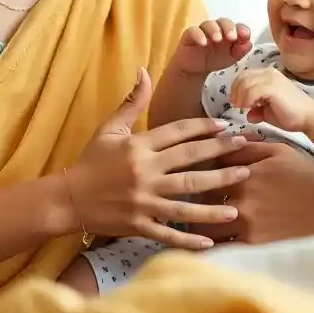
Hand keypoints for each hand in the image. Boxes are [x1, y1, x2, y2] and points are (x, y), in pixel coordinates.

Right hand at [63, 68, 251, 249]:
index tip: (225, 126)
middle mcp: (144, 171)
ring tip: (239, 198)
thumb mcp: (109, 129)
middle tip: (246, 151)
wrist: (67, 198)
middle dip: (221, 156)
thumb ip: (132, 103)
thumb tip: (144, 70)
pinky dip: (188, 239)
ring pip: (186, 199)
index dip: (204, 127)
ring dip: (215, 198)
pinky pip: (167, 233)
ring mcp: (143, 200)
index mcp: (139, 146)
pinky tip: (210, 241)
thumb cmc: (90, 162)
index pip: (179, 132)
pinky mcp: (139, 224)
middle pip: (190, 162)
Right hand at [169, 18, 252, 75]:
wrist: (195, 69)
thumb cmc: (215, 60)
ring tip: (217, 39)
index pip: (237, 26)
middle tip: (232, 37)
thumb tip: (249, 43)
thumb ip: (240, 50)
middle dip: (229, 28)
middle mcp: (217, 28)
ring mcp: (203, 30)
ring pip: (208, 24)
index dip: (242, 29)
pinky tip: (203, 43)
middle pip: (224, 21)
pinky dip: (198, 35)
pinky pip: (193, 31)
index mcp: (229, 32)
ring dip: (214, 30)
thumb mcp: (231, 58)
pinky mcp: (189, 34)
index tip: (245, 36)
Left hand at [189, 141, 313, 244]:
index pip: (205, 171)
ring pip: (205, 227)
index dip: (197, 176)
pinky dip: (210, 249)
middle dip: (192, 202)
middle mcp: (242, 197)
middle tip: (186, 204)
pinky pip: (221, 250)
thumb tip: (226, 140)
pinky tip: (205, 249)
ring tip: (193, 228)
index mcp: (245, 172)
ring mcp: (247, 224)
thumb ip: (251, 145)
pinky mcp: (255, 247)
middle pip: (200, 200)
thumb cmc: (309, 179)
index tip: (194, 179)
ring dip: (198, 226)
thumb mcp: (282, 151)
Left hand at [231, 67, 313, 131]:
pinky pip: (252, 90)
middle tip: (236, 105)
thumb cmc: (290, 115)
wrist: (309, 117)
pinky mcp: (272, 87)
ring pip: (245, 82)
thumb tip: (248, 115)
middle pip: (242, 77)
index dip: (236, 88)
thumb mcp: (268, 112)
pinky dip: (247, 99)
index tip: (236, 102)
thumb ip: (257, 110)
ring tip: (242, 107)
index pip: (244, 75)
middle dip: (235, 91)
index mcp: (268, 74)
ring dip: (240, 96)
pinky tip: (249, 107)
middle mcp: (269, 72)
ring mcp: (271, 78)